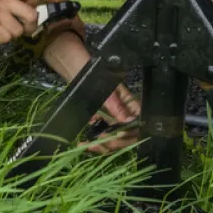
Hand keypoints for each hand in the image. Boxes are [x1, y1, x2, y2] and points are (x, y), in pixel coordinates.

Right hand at [0, 0, 40, 43]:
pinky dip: (1, 40)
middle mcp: (5, 0)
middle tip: (23, 28)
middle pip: (32, 15)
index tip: (28, 7)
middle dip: (30, 26)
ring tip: (4, 32)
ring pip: (18, 30)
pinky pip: (4, 38)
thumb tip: (18, 3)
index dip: (35, 1)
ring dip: (13, 34)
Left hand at [40, 32, 142, 152]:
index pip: (138, 123)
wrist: (74, 66)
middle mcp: (124, 112)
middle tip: (96, 144)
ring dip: (102, 145)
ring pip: (114, 138)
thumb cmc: (92, 71)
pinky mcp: (101, 120)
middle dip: (113, 143)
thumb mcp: (105, 87)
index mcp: (129, 102)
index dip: (130, 134)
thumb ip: (116, 104)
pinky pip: (102, 135)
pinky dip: (94, 141)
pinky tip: (84, 142)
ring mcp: (112, 117)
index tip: (116, 137)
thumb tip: (128, 121)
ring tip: (86, 146)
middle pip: (127, 135)